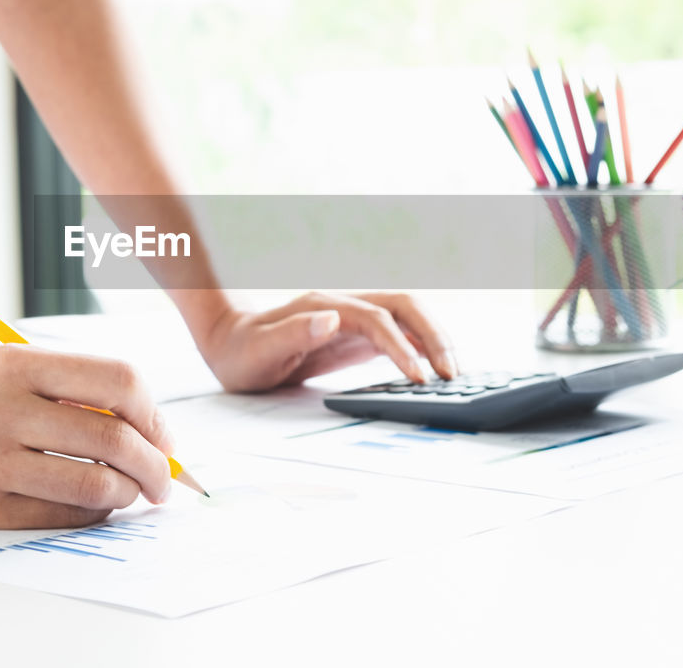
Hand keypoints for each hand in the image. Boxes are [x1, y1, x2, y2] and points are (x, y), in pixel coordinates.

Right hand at [0, 345, 174, 528]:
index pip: (118, 380)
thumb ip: (74, 389)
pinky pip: (60, 515)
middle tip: (163, 481)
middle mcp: (1, 407)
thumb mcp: (10, 370)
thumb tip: (152, 433)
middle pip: (113, 437)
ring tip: (129, 494)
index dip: (154, 413)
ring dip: (126, 494)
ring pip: (92, 483)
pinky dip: (91, 514)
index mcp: (17, 363)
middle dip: (154, 466)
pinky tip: (94, 508)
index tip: (162, 438)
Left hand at [197, 292, 458, 393]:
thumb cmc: (240, 352)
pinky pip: (398, 334)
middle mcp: (343, 306)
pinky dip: (420, 347)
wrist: (229, 344)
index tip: (417, 376)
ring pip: (406, 317)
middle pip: (403, 306)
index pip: (376, 319)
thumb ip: (293, 333)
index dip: (400, 345)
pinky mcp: (355, 335)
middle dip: (432, 335)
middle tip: (451, 373)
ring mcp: (352, 318)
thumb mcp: (259, 349)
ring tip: (453, 373)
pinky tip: (433, 370)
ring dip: (433, 338)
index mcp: (324, 306)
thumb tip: (332, 319)